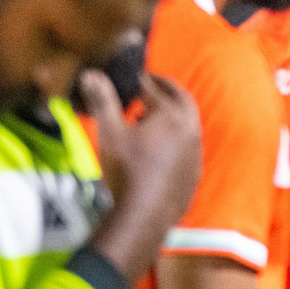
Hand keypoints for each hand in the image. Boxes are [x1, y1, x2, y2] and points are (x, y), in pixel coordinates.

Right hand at [82, 69, 201, 282]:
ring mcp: (197, 150)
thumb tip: (92, 73)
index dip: (140, 80)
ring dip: (173, 111)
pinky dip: (177, 134)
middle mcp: (191, 129)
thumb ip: (104, 101)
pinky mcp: (196, 169)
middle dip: (166, 88)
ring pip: (189, 121)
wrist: (145, 215)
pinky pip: (189, 143)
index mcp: (172, 116)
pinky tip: (159, 143)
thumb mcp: (110, 133)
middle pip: (182, 98)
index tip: (130, 76)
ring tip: (149, 112)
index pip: (154, 88)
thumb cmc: (127, 171)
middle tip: (151, 82)